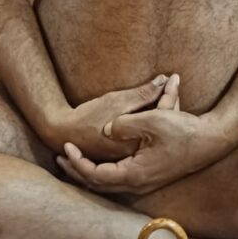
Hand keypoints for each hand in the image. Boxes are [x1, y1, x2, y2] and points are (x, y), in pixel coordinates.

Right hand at [44, 75, 169, 161]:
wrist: (64, 133)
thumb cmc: (89, 117)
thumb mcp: (117, 101)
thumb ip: (143, 93)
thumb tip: (164, 79)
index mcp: (140, 143)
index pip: (164, 117)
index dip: (170, 97)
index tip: (173, 81)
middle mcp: (139, 155)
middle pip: (161, 127)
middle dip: (169, 104)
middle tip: (173, 85)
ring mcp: (132, 158)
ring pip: (154, 135)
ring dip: (160, 114)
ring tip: (166, 95)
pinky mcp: (125, 157)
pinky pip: (144, 139)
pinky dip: (148, 125)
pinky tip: (148, 113)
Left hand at [56, 74, 226, 194]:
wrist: (211, 140)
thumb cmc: (183, 131)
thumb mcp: (152, 120)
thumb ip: (125, 124)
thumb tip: (107, 129)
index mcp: (135, 173)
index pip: (96, 175)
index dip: (78, 162)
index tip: (67, 147)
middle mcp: (138, 183)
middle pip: (98, 184)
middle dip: (77, 170)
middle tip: (60, 156)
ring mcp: (145, 182)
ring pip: (108, 183)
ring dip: (89, 171)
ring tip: (71, 159)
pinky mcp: (149, 176)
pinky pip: (119, 179)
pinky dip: (103, 171)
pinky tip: (97, 160)